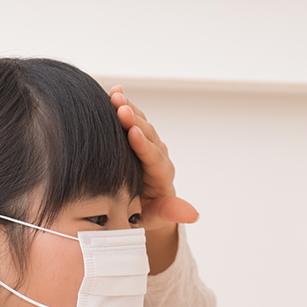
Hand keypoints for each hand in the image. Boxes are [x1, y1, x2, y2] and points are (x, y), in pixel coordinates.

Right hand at [110, 87, 198, 272]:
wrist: (145, 206)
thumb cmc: (147, 214)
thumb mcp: (156, 216)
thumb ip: (170, 211)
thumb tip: (193, 215)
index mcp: (161, 176)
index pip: (153, 158)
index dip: (143, 145)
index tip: (132, 133)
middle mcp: (158, 156)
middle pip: (147, 136)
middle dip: (133, 120)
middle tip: (119, 106)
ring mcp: (149, 145)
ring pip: (141, 123)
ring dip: (128, 108)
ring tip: (114, 94)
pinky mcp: (140, 138)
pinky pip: (133, 119)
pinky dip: (125, 105)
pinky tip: (114, 90)